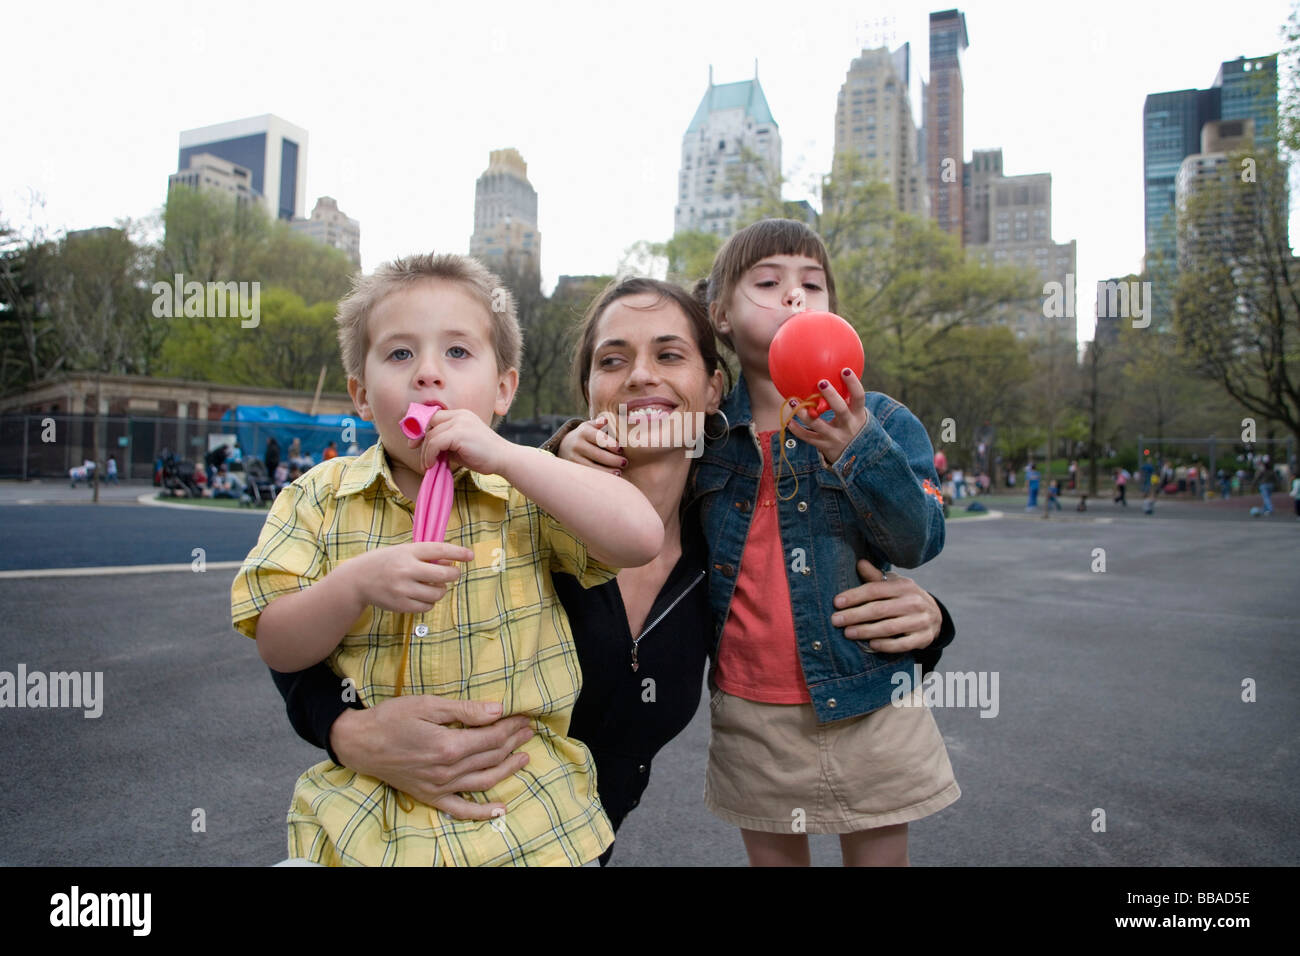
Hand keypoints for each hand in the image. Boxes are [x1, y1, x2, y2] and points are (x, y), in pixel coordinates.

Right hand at [330, 695, 534, 817]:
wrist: (360, 743)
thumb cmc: (392, 719)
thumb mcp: (428, 705)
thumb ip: (464, 710)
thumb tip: (498, 710)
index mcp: (448, 746)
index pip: (492, 737)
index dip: (510, 726)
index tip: (523, 717)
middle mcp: (447, 770)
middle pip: (491, 756)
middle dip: (513, 742)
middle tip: (528, 731)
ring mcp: (439, 787)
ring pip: (484, 781)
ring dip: (508, 769)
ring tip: (524, 757)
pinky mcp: (430, 797)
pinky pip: (461, 809)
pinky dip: (482, 812)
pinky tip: (500, 809)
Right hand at [344, 541, 473, 612]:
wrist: (357, 581)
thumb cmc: (385, 562)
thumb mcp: (403, 552)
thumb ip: (426, 556)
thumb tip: (451, 563)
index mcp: (407, 552)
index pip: (439, 550)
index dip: (458, 552)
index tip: (470, 555)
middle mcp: (406, 570)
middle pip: (444, 574)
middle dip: (454, 574)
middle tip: (453, 573)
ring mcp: (403, 589)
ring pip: (438, 593)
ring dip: (441, 589)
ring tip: (433, 585)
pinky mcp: (401, 606)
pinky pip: (428, 606)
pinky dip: (430, 601)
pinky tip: (422, 595)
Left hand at [411, 408, 514, 475]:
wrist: (504, 459)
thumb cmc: (484, 456)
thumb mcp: (461, 445)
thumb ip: (445, 443)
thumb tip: (425, 448)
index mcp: (462, 415)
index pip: (434, 416)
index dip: (422, 429)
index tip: (414, 444)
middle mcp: (460, 415)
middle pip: (430, 423)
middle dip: (420, 440)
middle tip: (418, 455)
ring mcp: (460, 422)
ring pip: (431, 435)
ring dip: (425, 452)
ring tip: (428, 465)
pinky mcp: (459, 433)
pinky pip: (435, 443)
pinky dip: (429, 455)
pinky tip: (432, 464)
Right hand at [557, 414, 625, 473]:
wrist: (564, 446)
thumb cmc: (585, 435)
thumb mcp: (590, 426)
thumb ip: (599, 423)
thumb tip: (605, 420)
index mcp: (584, 431)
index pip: (599, 438)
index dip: (610, 444)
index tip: (621, 450)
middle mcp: (577, 444)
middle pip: (597, 454)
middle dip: (613, 460)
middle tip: (625, 463)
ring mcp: (574, 458)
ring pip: (592, 466)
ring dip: (607, 471)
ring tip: (619, 472)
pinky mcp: (574, 468)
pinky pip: (588, 474)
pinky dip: (599, 477)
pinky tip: (609, 479)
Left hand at [787, 368, 867, 465]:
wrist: (857, 456)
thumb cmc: (853, 425)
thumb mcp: (856, 413)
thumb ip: (848, 397)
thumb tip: (837, 367)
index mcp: (858, 414)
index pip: (859, 397)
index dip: (853, 384)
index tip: (844, 370)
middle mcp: (848, 425)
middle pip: (840, 410)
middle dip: (831, 396)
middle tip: (821, 382)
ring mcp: (835, 437)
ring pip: (818, 425)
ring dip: (804, 413)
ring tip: (794, 401)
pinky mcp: (824, 446)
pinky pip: (808, 438)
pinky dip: (797, 430)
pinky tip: (789, 420)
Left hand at [830, 558, 940, 651]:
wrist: (935, 615)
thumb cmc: (905, 598)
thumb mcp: (894, 584)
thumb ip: (876, 577)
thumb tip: (859, 562)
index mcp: (904, 586)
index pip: (875, 590)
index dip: (855, 596)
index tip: (837, 602)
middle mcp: (913, 602)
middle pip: (879, 609)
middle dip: (855, 615)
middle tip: (836, 620)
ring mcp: (920, 621)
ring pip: (889, 627)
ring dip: (866, 631)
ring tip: (848, 633)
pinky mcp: (923, 638)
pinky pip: (903, 644)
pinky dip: (886, 645)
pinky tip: (871, 645)